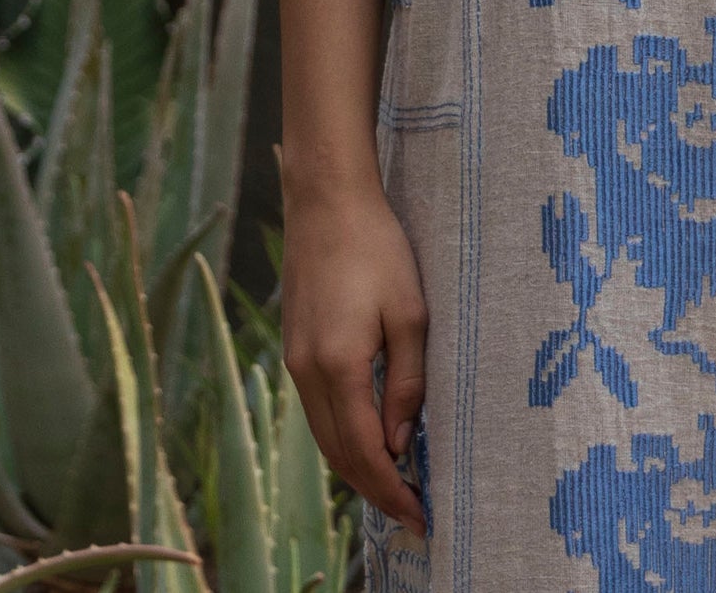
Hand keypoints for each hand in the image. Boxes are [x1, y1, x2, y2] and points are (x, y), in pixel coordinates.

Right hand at [281, 177, 429, 535]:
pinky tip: (367, 439)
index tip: (420, 515)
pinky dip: (341, 438)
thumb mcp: (409, 312)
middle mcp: (307, 372)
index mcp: (338, 366)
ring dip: (356, 468)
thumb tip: (402, 441)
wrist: (326, 201)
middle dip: (374, 490)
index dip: (391, 490)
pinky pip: (316, 412)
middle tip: (412, 512)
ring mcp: (295, 361)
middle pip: (338, 455)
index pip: (364, 451)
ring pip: (322, 438)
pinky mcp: (295, 347)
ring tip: (394, 485)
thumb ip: (406, 381)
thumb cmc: (377, 247)